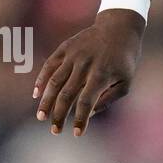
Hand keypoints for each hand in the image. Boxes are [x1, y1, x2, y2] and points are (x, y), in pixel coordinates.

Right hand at [33, 9, 143, 135]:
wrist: (118, 28)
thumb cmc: (124, 60)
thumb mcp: (126, 81)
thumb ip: (109, 98)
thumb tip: (91, 113)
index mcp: (101, 75)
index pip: (87, 102)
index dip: (80, 119)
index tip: (76, 133)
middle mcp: (84, 65)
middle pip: (67, 94)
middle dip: (59, 115)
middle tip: (55, 131)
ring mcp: (73, 55)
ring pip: (54, 81)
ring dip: (46, 101)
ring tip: (41, 117)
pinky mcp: (65, 48)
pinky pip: (49, 65)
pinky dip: (41, 80)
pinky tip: (36, 94)